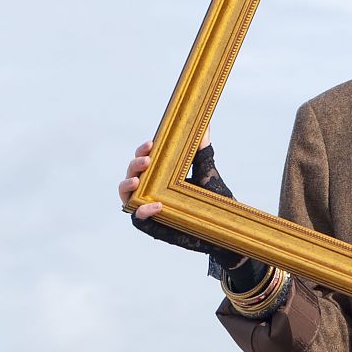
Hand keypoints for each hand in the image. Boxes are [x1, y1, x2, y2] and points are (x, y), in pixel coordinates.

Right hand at [121, 134, 245, 263]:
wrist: (225, 227)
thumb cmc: (212, 200)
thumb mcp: (205, 172)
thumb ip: (201, 150)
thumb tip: (204, 124)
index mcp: (159, 176)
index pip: (143, 160)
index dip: (142, 151)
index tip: (151, 143)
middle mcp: (150, 191)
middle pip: (130, 174)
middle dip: (134, 165)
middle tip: (147, 160)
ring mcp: (148, 209)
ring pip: (126, 196)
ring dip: (127, 185)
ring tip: (137, 180)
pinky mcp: (153, 227)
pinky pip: (138, 220)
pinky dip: (143, 211)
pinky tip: (157, 205)